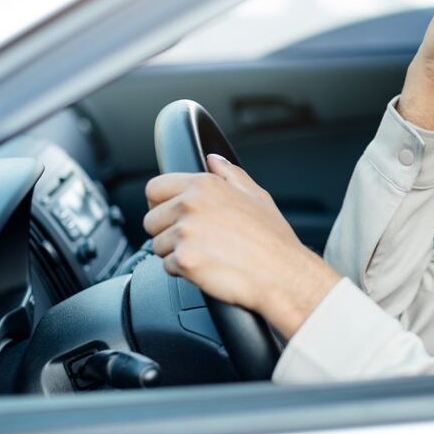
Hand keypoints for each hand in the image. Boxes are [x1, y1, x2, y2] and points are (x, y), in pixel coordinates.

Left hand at [143, 154, 339, 338]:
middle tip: (196, 240)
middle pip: (151, 220)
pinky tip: (207, 267)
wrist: (282, 273)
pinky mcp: (184, 260)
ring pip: (157, 246)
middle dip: (167, 231)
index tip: (171, 214)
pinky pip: (167, 267)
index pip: (154, 188)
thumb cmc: (273, 239)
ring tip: (207, 254)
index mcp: (204, 185)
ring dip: (176, 253)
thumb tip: (213, 159)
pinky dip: (183, 271)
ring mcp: (185, 232)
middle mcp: (191, 205)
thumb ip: (229, 174)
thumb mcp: (256, 196)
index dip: (160, 203)